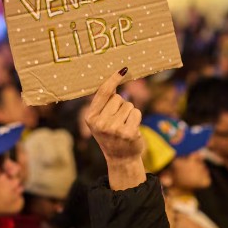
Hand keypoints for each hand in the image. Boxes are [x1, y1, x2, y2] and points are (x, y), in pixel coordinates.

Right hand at [86, 68, 145, 190]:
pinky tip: (131, 130)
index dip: (113, 80)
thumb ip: (104, 102)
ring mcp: (114, 129)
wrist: (120, 158)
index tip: (123, 69)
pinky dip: (136, 118)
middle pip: (118, 98)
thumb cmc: (111, 134)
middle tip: (118, 121)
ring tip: (124, 126)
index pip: (102, 93)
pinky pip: (136, 112)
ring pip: (128, 105)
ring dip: (129, 113)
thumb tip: (116, 75)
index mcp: (90, 117)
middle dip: (121, 106)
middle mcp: (100, 123)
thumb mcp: (101, 120)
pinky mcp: (128, 133)